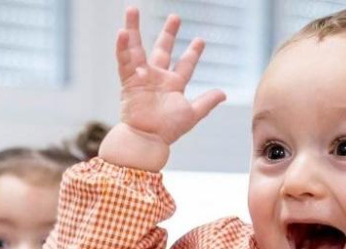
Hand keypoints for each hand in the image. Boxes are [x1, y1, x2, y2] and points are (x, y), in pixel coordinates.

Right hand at [99, 7, 226, 171]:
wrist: (147, 138)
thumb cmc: (168, 130)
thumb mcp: (192, 114)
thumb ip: (206, 102)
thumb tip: (223, 94)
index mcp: (173, 85)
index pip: (185, 64)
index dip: (193, 53)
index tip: (200, 40)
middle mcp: (157, 78)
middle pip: (162, 50)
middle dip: (169, 34)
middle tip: (175, 16)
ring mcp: (141, 77)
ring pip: (137, 48)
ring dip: (134, 30)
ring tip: (132, 10)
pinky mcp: (128, 81)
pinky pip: (124, 61)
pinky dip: (122, 47)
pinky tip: (121, 32)